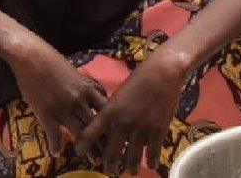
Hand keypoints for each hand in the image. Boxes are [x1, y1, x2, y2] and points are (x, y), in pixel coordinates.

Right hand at [6, 37, 107, 154]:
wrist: (30, 56)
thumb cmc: (51, 59)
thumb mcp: (74, 72)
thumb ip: (85, 85)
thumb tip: (95, 92)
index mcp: (86, 89)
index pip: (105, 111)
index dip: (111, 125)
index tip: (117, 136)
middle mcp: (78, 101)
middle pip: (95, 126)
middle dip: (103, 142)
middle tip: (110, 155)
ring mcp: (62, 108)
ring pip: (79, 133)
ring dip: (87, 149)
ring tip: (93, 161)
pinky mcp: (46, 113)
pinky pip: (54, 134)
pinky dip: (56, 144)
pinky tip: (57, 152)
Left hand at [75, 49, 189, 174]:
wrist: (162, 73)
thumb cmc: (138, 80)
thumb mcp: (118, 95)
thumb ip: (112, 112)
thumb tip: (107, 127)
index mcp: (109, 112)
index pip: (89, 133)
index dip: (83, 146)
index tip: (79, 154)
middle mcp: (122, 123)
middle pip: (111, 152)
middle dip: (110, 165)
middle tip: (110, 171)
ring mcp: (140, 128)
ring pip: (133, 156)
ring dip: (131, 167)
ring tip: (130, 172)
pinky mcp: (157, 130)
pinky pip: (153, 152)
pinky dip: (152, 161)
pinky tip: (152, 165)